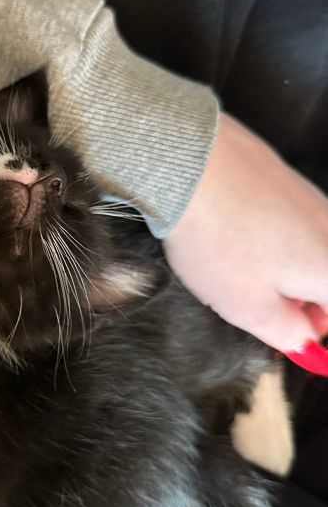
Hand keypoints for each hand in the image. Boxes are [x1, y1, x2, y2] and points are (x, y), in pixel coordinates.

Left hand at [163, 113, 327, 352]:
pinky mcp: (288, 180)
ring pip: (309, 251)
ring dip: (281, 270)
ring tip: (235, 267)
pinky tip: (232, 235)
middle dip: (298, 300)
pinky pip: (290, 222)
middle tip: (255, 304)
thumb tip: (304, 340)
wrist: (193, 165)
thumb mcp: (248, 307)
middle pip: (326, 281)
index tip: (284, 334)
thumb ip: (287, 332)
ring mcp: (314, 200)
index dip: (311, 330)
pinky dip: (269, 238)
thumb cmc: (220, 240)